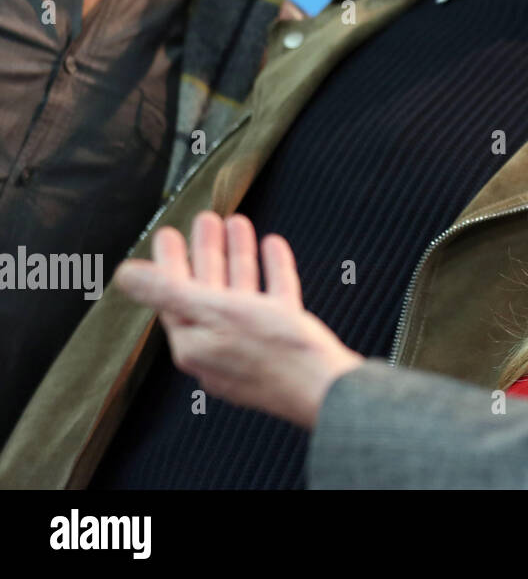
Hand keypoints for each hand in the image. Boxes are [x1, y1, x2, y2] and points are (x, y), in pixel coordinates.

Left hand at [114, 211, 363, 429]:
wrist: (325, 386)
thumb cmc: (270, 351)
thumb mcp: (213, 313)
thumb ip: (168, 291)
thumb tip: (123, 274)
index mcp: (195, 342)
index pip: (173, 296)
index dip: (170, 261)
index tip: (168, 233)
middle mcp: (220, 343)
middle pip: (207, 290)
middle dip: (206, 252)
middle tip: (206, 220)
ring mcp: (254, 341)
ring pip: (241, 290)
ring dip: (238, 255)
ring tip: (238, 222)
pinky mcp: (284, 338)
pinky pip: (273, 297)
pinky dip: (271, 271)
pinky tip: (273, 248)